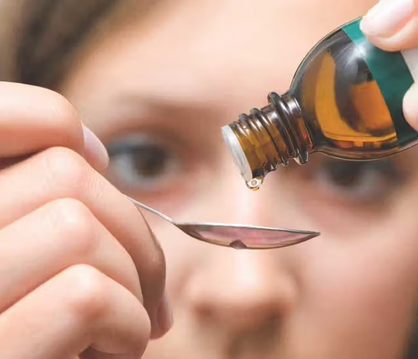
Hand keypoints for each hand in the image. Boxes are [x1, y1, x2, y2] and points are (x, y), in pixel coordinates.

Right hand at [0, 82, 171, 358]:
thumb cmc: (47, 330)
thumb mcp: (34, 255)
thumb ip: (46, 202)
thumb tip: (93, 151)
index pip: (1, 115)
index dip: (54, 123)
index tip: (95, 163)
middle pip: (65, 175)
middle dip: (132, 227)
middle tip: (145, 283)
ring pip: (79, 227)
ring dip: (134, 279)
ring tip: (128, 322)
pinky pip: (88, 296)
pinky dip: (127, 325)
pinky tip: (116, 351)